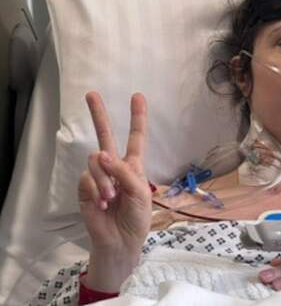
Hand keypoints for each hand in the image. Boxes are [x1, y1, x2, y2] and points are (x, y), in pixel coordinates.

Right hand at [78, 92, 151, 290]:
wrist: (120, 241)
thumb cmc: (136, 218)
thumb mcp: (140, 193)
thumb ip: (124, 172)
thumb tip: (102, 154)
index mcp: (133, 166)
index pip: (135, 138)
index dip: (137, 118)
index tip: (137, 96)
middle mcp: (115, 166)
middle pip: (105, 135)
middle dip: (98, 115)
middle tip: (91, 94)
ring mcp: (98, 176)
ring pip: (96, 160)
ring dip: (105, 179)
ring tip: (111, 198)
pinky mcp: (85, 188)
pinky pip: (86, 178)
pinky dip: (96, 189)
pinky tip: (102, 202)